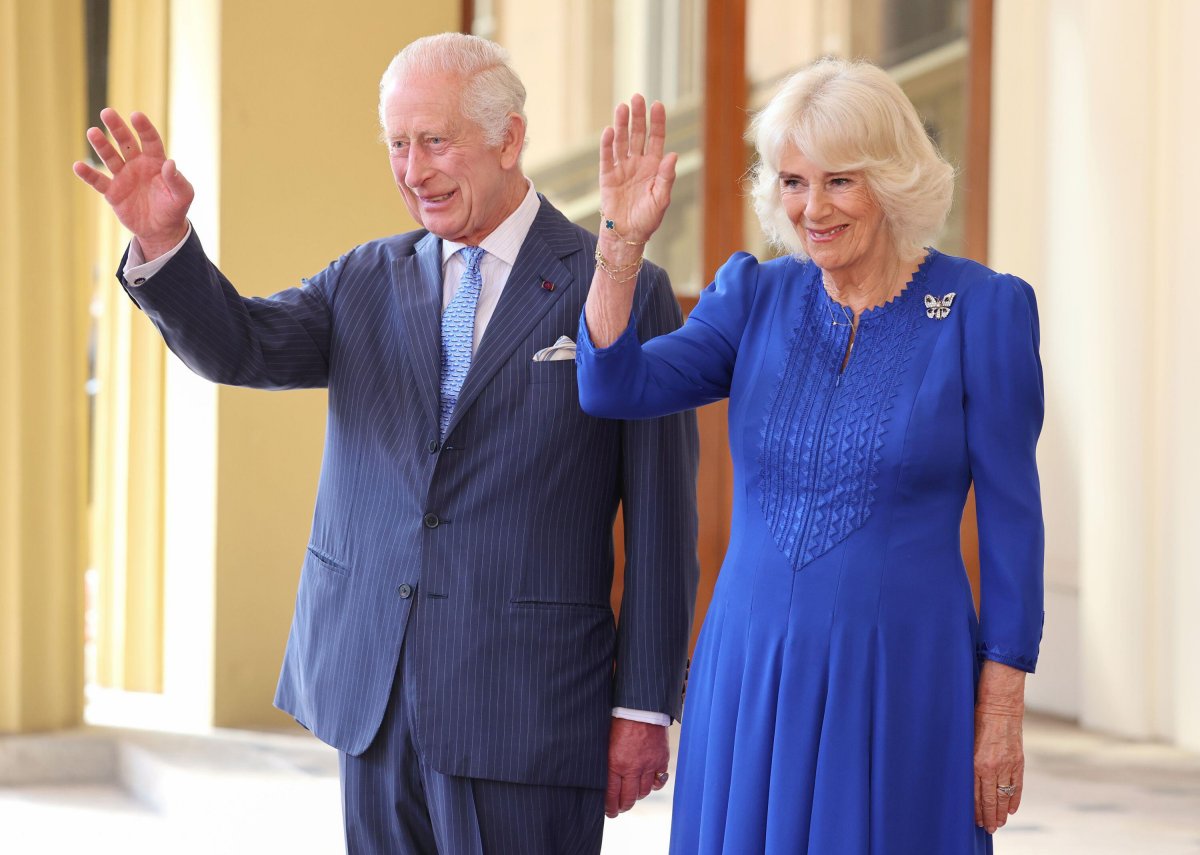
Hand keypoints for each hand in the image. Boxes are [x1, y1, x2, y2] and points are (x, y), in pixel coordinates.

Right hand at [73, 108, 192, 259]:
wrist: (161, 230)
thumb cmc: (174, 209)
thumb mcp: (183, 196)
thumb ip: (177, 180)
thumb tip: (171, 163)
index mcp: (155, 162)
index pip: (150, 141)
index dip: (143, 128)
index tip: (136, 116)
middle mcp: (137, 165)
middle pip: (126, 142)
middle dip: (117, 128)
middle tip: (107, 112)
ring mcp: (123, 177)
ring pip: (110, 157)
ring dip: (101, 145)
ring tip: (92, 132)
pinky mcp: (113, 192)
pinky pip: (99, 181)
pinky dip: (89, 174)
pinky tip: (78, 166)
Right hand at [598, 94, 676, 247]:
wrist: (627, 234)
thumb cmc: (647, 219)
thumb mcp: (661, 199)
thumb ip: (666, 177)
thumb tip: (673, 155)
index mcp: (654, 166)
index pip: (656, 138)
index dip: (656, 122)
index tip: (657, 105)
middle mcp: (637, 163)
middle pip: (637, 134)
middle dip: (638, 116)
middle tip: (637, 98)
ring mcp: (621, 168)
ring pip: (621, 141)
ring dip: (621, 124)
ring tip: (622, 107)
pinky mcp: (607, 176)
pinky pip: (607, 157)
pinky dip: (607, 144)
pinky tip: (609, 130)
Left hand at [605, 718, 669, 817]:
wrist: (641, 707)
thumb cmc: (619, 721)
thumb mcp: (606, 742)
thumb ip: (607, 762)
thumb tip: (603, 780)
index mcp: (615, 763)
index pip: (611, 795)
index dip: (610, 808)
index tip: (609, 812)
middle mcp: (633, 768)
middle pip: (629, 799)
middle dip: (623, 807)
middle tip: (619, 809)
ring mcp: (649, 765)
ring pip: (644, 792)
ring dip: (637, 795)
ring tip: (632, 794)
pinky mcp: (661, 759)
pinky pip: (659, 781)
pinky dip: (654, 784)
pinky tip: (648, 782)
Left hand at [974, 661, 1026, 833]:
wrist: (1000, 705)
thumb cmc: (977, 719)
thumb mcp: (966, 740)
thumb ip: (967, 759)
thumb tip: (963, 777)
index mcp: (975, 762)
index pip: (976, 794)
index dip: (976, 809)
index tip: (976, 821)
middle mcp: (991, 766)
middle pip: (991, 799)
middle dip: (989, 817)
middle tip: (988, 829)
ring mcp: (1007, 765)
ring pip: (1005, 795)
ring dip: (1002, 812)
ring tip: (999, 823)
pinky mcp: (1018, 760)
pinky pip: (1017, 785)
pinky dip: (1015, 798)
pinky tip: (1012, 809)